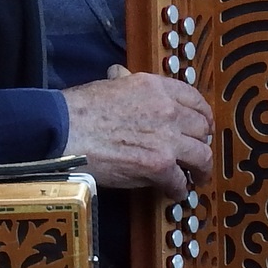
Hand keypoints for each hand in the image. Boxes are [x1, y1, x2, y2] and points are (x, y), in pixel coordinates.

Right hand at [61, 65, 214, 196]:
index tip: (202, 126)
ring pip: (202, 156)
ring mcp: (166, 139)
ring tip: (197, 177)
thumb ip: (123, 81)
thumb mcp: (107, 84)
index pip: (195, 99)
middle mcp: (168, 110)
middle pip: (202, 129)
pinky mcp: (159, 166)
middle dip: (202, 143)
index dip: (203, 116)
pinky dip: (179, 189)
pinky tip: (173, 191)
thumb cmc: (78, 110)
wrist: (65, 132)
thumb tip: (120, 75)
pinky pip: (180, 181)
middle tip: (197, 153)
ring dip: (201, 169)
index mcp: (155, 87)